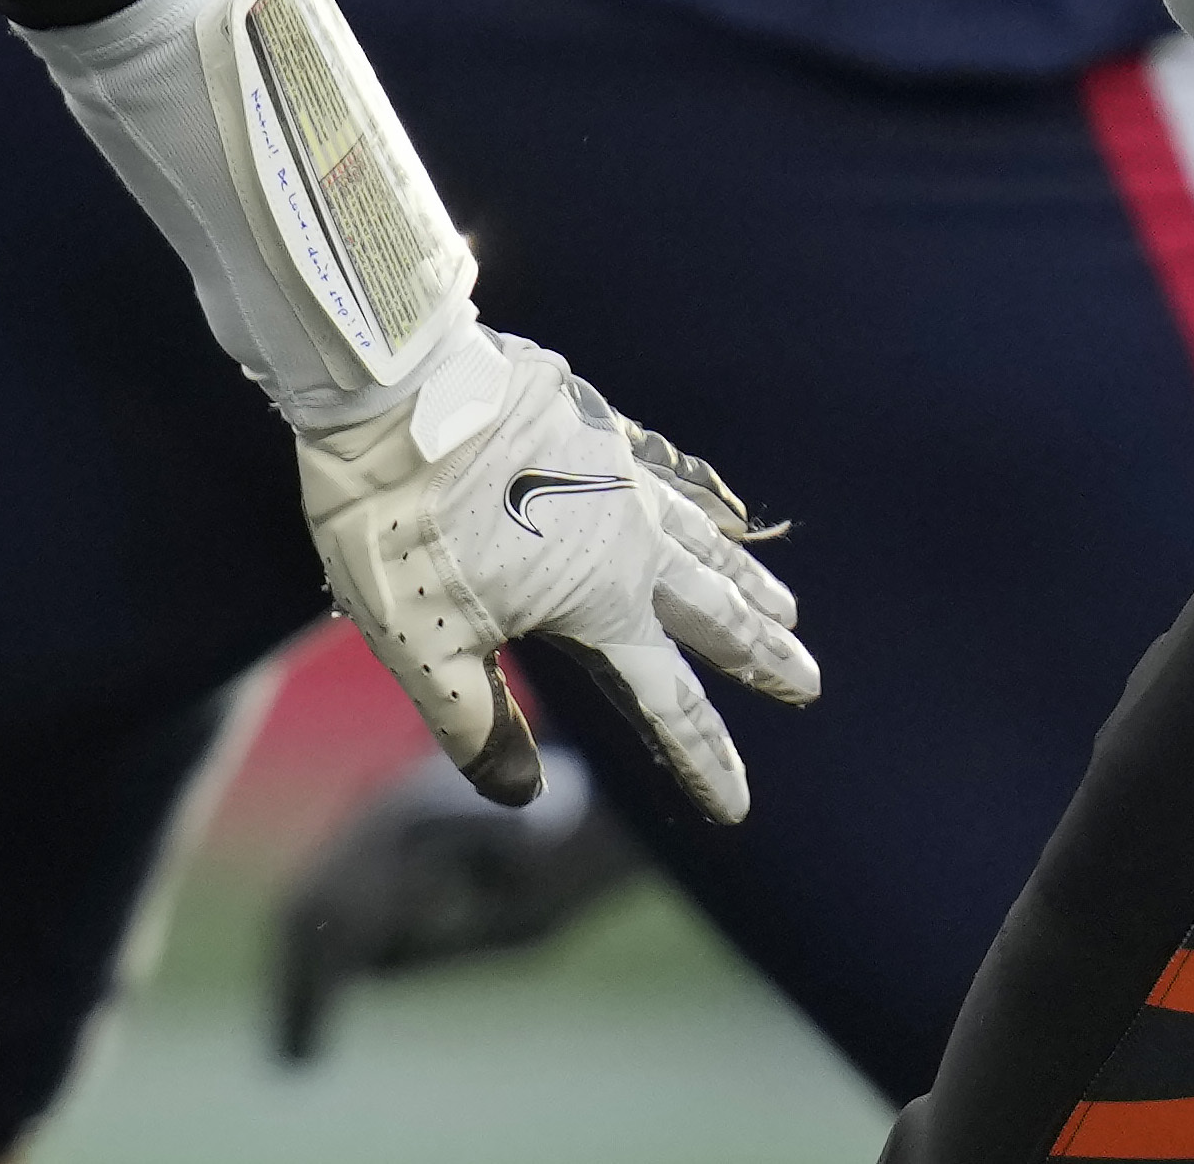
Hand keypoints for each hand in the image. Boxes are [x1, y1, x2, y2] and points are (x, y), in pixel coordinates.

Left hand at [297, 326, 810, 823]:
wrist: (388, 386)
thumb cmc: (395, 521)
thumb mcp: (420, 644)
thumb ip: (476, 723)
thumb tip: (520, 794)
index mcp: (599, 600)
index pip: (669, 701)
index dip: (702, 758)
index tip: (736, 807)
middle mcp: (629, 539)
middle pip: (714, 612)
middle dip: (759, 655)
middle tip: (806, 683)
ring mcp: (616, 473)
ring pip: (703, 540)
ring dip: (745, 580)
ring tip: (785, 609)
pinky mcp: (589, 421)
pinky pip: (668, 470)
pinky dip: (704, 500)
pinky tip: (715, 505)